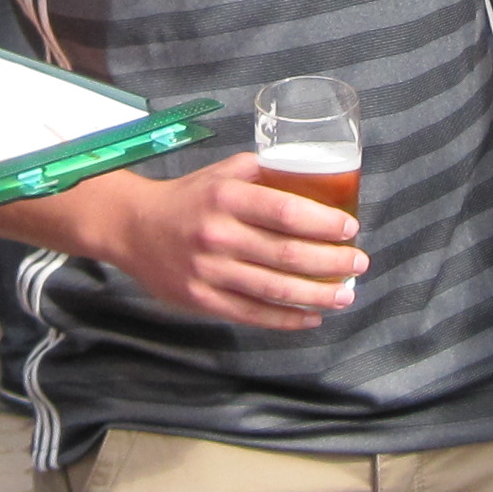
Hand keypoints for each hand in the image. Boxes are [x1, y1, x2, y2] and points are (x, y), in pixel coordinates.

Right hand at [97, 153, 368, 329]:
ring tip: (345, 294)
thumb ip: (265, 173)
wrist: (134, 228)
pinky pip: (253, 314)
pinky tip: (311, 316)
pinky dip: (287, 319)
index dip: (323, 222)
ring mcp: (209, 271)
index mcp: (226, 197)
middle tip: (359, 263)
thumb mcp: (223, 172)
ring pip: (274, 289)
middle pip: (286, 254)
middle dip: (331, 262)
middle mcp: (218, 235)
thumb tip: (316, 178)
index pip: (285, 211)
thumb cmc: (188, 198)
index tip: (350, 228)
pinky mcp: (203, 300)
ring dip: (317, 294)